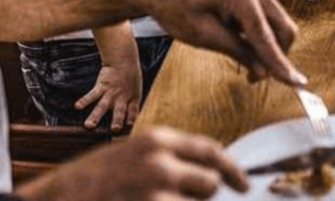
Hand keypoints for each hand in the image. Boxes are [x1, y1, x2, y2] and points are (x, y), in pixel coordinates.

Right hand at [15, 126, 248, 200]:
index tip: (243, 184)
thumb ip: (168, 157)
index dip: (232, 169)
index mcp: (156, 140)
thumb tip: (210, 171)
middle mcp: (160, 163)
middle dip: (201, 196)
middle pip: (210, 184)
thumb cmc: (90, 180)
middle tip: (179, 198)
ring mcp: (154, 195)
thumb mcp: (130, 153)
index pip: (211, 151)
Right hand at [76, 62, 141, 131]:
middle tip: (114, 129)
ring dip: (95, 116)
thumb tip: (130, 121)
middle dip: (117, 120)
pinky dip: (84, 100)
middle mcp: (122, 98)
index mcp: (133, 99)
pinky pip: (92, 94)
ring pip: (102, 106)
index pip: (133, 112)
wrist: (124, 60)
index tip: (129, 126)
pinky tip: (77, 106)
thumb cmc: (130, 77)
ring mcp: (111, 93)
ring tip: (88, 126)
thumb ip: (132, 105)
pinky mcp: (102, 86)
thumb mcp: (136, 91)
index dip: (131, 119)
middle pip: (119, 111)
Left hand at [143, 0, 304, 85]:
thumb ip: (238, 52)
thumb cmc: (177, 7)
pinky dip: (263, 40)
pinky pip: (268, 22)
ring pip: (279, 26)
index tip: (296, 84)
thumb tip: (263, 72)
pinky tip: (246, 51)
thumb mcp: (204, 36)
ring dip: (270, 49)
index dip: (281, 63)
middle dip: (278, 56)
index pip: (267, 36)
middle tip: (255, 78)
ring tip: (248, 69)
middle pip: (284, 29)